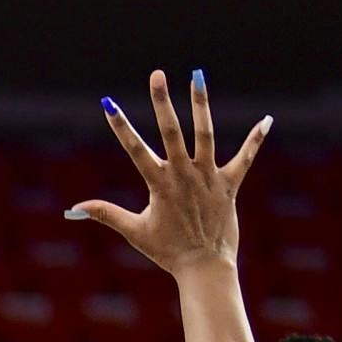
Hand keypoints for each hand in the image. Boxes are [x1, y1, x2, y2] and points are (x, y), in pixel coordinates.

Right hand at [68, 69, 272, 276]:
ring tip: (197, 76)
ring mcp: (209, 178)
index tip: (107, 104)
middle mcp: (184, 175)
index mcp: (159, 185)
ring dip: (200, 104)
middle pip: (171, 132)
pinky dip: (256, 139)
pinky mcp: (230, 185)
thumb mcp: (134, 231)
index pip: (134, 149)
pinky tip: (267, 120)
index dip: (120, 126)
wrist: (204, 268)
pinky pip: (246, 158)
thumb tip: (74, 209)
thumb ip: (106, 214)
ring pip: (205, 134)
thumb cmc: (167, 251)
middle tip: (156, 74)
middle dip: (162, 101)